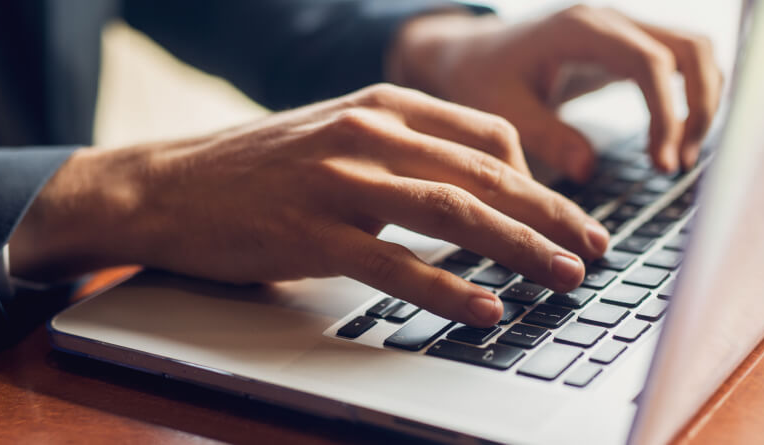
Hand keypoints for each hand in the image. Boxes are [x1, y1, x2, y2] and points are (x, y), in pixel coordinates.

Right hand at [9, 85, 609, 326]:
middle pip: (484, 175)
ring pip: (451, 213)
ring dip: (517, 248)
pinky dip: (447, 289)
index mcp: (383, 104)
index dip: (540, 180)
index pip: (487, 136)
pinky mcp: (310, 231)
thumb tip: (475, 186)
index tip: (570, 216)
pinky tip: (485, 310)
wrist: (167, 185)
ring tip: (564, 278)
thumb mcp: (339, 135)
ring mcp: (338, 180)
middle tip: (596, 249)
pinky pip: (394, 263)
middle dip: (550, 215)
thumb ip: (404, 151)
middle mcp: (368, 131)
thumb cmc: (260, 168)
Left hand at [389, 5, 724, 179]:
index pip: (649, 62)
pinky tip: (673, 140)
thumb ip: (544, 136)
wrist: (473, 53)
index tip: (661, 163)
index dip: (667, 113)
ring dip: (703, 103)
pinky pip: (682, 62)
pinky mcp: (630, 46)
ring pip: (695, 52)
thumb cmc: (482, 78)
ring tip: (677, 158)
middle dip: (700, 107)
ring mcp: (625, 29)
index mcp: (580, 29)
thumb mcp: (502, 110)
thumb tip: (586, 171)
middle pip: (690, 48)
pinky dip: (692, 97)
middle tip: (677, 164)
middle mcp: (611, 20)